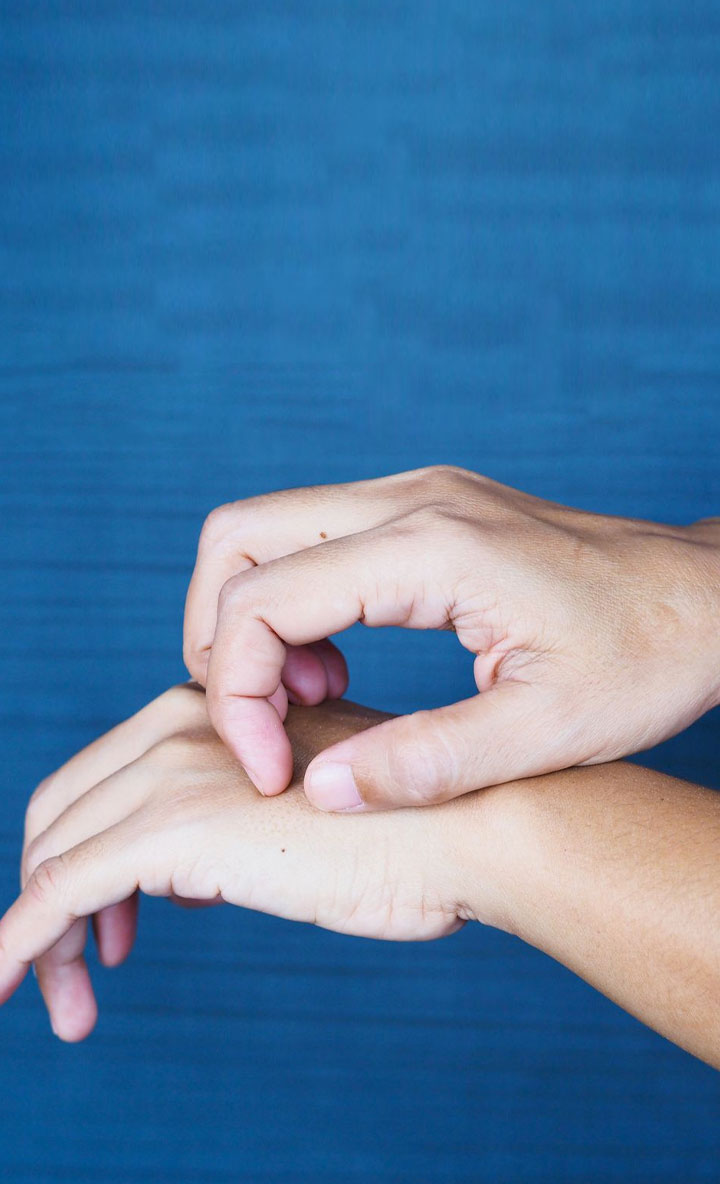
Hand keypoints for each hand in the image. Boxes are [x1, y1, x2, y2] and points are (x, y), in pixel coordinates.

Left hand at [4, 685, 465, 1040]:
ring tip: (67, 1006)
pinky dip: (20, 943)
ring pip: (54, 856)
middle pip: (62, 812)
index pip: (100, 782)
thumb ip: (233, 832)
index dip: (83, 854)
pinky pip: (58, 893)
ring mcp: (174, 771)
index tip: (113, 933)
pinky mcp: (172, 830)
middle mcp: (178, 725)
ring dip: (42, 939)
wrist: (471, 826)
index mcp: (209, 713)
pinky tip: (7, 985)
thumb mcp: (302, 822)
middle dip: (52, 897)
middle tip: (84, 974)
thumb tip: (178, 884)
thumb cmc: (410, 833)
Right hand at [183, 465, 719, 809]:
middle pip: (237, 536)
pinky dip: (295, 606)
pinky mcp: (427, 511)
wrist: (708, 599)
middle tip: (259, 727)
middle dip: (217, 638)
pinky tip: (338, 672)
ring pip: (268, 531)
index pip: (261, 598)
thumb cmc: (646, 659)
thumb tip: (317, 790)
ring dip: (253, 621)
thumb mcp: (546, 732)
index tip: (272, 772)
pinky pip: (317, 541)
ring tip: (304, 707)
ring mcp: (417, 496)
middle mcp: (409, 500)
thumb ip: (427, 763)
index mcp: (430, 548)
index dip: (236, 694)